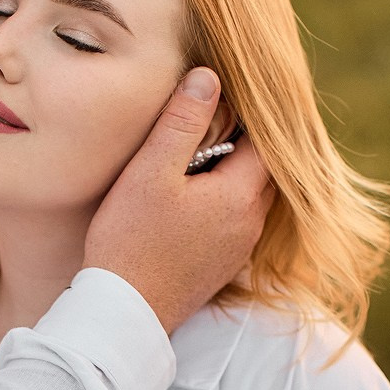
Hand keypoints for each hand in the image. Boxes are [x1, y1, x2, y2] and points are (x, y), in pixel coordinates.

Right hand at [83, 68, 273, 333]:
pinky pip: (235, 223)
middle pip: (264, 169)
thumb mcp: (151, 171)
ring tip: (202, 157)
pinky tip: (193, 200)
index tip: (227, 97)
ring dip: (234, 175)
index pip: (265, 140)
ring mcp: (238, 250)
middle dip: (246, 143)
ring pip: (250, 197)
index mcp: (239, 194)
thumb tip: (209, 78)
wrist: (124, 312)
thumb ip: (182, 122)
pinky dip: (224, 203)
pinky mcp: (221, 268)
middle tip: (217, 121)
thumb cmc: (131, 240)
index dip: (248, 114)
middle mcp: (250, 223)